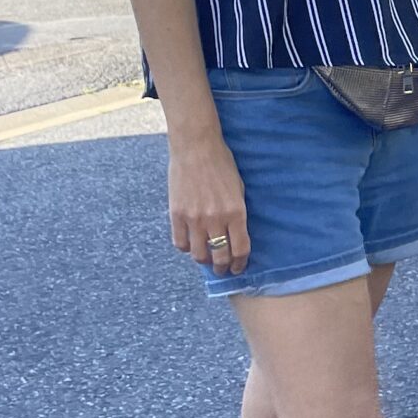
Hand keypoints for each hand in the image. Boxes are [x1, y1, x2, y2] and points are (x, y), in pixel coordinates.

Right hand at [169, 130, 250, 276]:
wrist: (196, 148)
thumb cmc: (222, 164)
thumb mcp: (239, 189)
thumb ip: (236, 214)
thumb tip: (235, 235)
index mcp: (236, 213)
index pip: (240, 249)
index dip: (240, 263)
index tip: (239, 268)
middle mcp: (215, 219)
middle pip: (220, 257)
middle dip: (223, 268)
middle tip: (222, 269)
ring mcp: (194, 219)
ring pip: (199, 254)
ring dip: (204, 261)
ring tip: (206, 259)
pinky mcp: (176, 215)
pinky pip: (180, 243)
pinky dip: (186, 248)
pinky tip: (191, 245)